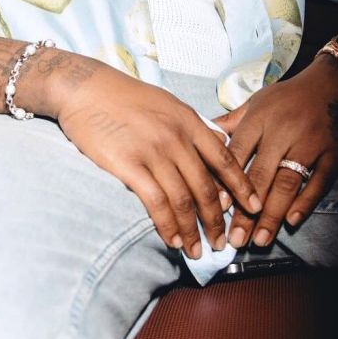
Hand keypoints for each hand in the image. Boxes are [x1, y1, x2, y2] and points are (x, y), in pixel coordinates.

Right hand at [52, 62, 262, 258]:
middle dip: (216, 220)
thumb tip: (215, 147)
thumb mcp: (166, 103)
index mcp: (188, 121)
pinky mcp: (129, 165)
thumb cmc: (123, 96)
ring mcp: (153, 151)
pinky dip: (167, 225)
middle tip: (221, 242)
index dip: (241, 187)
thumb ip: (190, 127)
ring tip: (197, 250)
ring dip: (193, 230)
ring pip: (183, 200)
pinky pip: (156, 202)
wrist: (84, 89)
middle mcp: (176, 137)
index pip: (224, 159)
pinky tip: (172, 239)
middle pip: (206, 187)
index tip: (253, 207)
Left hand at [214, 57, 337, 248]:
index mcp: (260, 119)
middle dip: (245, 211)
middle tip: (234, 238)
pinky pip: (319, 182)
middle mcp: (283, 133)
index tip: (215, 208)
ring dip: (272, 214)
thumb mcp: (259, 101)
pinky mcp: (335, 154)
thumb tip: (203, 133)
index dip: (225, 183)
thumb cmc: (292, 94)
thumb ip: (233, 121)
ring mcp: (310, 144)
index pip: (237, 155)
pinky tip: (291, 221)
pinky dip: (305, 202)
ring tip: (259, 239)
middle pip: (259, 176)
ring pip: (287, 183)